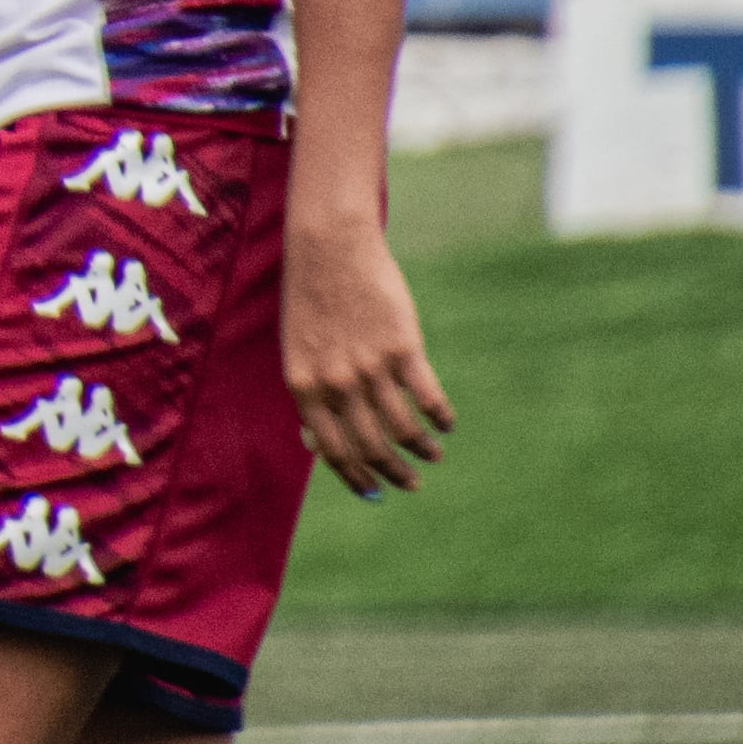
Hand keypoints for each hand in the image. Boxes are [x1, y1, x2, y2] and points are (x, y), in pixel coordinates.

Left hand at [282, 217, 452, 496]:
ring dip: (421, 449)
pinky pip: (427, 396)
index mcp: (304, 388)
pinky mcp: (402, 347)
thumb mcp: (297, 353)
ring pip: (403, 428)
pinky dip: (440, 416)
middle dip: (393, 473)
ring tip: (432, 455)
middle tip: (411, 483)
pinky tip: (445, 423)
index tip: (375, 493)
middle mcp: (336, 384)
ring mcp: (370, 367)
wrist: (329, 250)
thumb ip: (310, 396)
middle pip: (371, 446)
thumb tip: (315, 443)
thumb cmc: (310, 302)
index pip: (331, 451)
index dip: (356, 478)